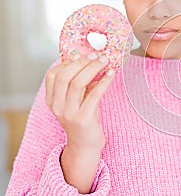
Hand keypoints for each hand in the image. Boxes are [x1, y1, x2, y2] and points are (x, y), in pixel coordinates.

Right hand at [45, 53, 114, 192]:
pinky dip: (104, 81)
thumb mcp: (77, 100)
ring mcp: (69, 113)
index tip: (81, 54)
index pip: (52, 75)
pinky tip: (111, 74)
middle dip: (82, 62)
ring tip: (105, 61)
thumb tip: (92, 61)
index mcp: (52, 100)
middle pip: (65, 76)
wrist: (85, 145)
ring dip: (93, 69)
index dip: (66, 62)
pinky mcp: (83, 118)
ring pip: (78, 83)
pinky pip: (94, 95)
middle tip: (97, 55)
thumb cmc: (83, 118)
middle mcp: (57, 106)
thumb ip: (79, 83)